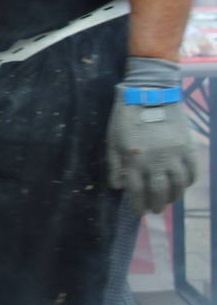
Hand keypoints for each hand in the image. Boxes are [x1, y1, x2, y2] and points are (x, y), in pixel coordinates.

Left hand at [108, 56, 195, 212]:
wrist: (150, 93)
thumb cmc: (126, 116)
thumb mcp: (112, 139)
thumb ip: (114, 164)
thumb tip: (117, 186)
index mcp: (133, 159)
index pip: (136, 190)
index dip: (137, 204)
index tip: (139, 211)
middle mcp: (155, 161)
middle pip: (158, 192)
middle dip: (156, 205)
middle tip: (154, 211)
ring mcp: (174, 155)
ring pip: (178, 185)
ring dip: (173, 197)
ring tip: (168, 200)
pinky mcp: (188, 148)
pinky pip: (192, 172)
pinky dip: (189, 182)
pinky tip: (183, 185)